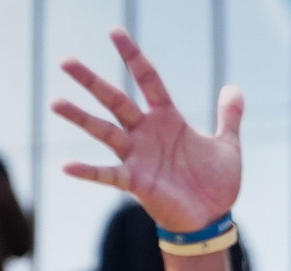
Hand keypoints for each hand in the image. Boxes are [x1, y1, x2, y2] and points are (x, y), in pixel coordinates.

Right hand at [52, 28, 241, 232]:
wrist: (211, 219)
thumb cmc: (215, 182)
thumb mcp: (227, 146)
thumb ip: (229, 117)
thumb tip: (234, 88)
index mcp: (167, 119)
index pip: (147, 79)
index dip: (132, 56)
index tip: (114, 31)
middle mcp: (146, 133)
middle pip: (115, 100)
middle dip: (91, 81)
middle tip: (66, 61)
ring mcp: (137, 156)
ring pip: (104, 131)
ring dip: (81, 118)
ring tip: (56, 102)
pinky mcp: (135, 182)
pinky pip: (108, 175)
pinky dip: (88, 171)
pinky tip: (67, 165)